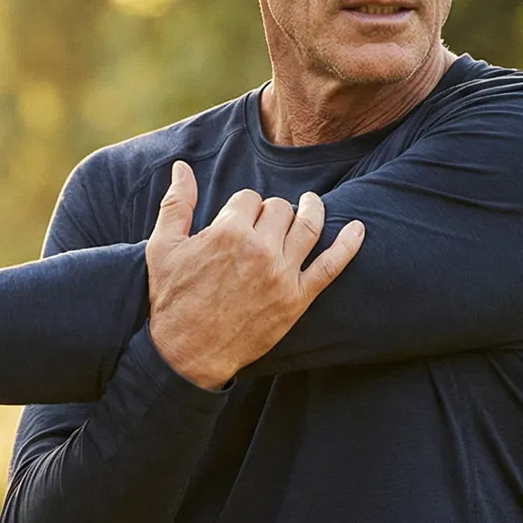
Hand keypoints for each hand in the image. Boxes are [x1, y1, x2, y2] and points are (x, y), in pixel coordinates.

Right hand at [145, 161, 363, 389]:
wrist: (187, 354)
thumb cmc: (172, 300)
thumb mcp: (163, 247)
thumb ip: (176, 203)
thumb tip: (182, 167)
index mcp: (229, 232)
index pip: (249, 199)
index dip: (242, 209)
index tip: (235, 224)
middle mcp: (261, 249)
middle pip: (279, 208)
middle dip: (270, 212)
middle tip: (261, 226)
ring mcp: (283, 274)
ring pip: (308, 226)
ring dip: (312, 210)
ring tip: (311, 204)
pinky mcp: (297, 299)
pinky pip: (331, 266)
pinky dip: (349, 245)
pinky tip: (359, 229)